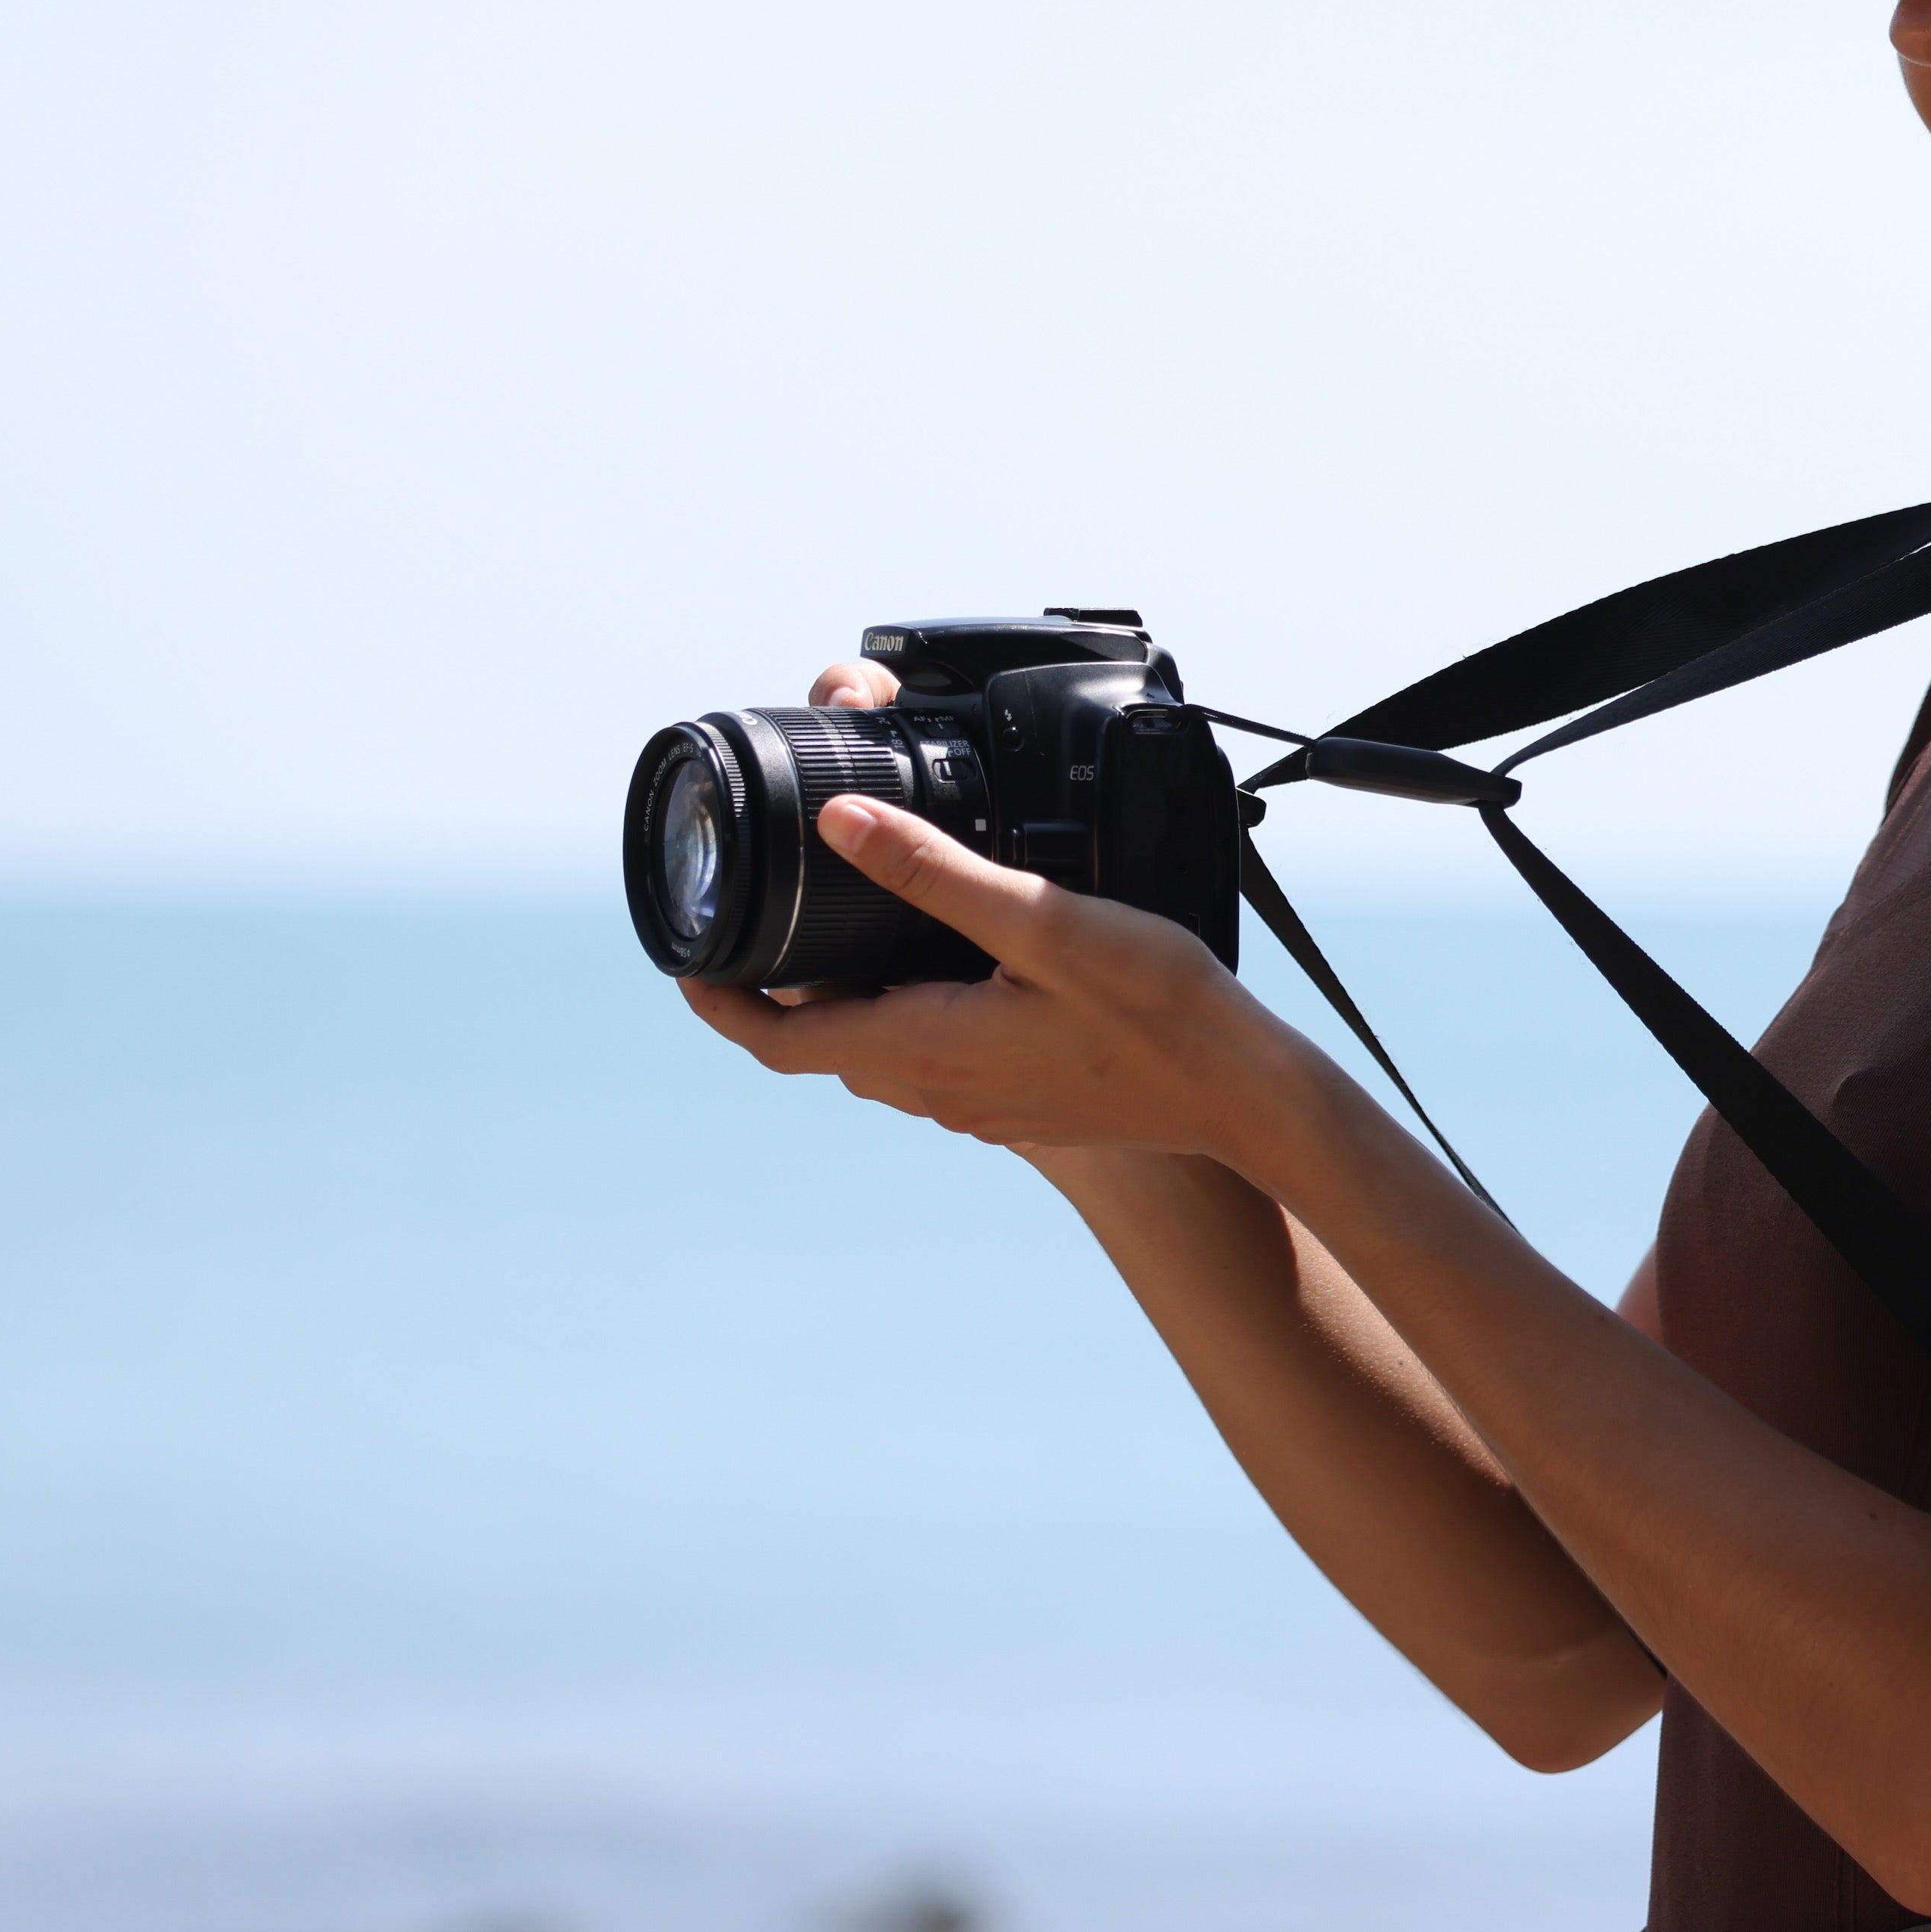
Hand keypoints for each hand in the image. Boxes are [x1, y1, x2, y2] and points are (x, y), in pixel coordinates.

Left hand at [683, 785, 1280, 1164]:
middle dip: (784, 989)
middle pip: (824, 1044)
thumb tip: (836, 826)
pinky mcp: (1021, 1103)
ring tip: (850, 932)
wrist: (1242, 1093)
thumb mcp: (1039, 922)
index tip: (688, 962)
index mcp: (921, 1049)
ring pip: (881, 1052)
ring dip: (851, 1003)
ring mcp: (980, 1105)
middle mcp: (938, 1090)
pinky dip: (911, 1014)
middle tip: (770, 920)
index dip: (719, 1005)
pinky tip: (952, 968)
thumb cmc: (1154, 1010)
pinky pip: (935, 1060)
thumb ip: (933, 873)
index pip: (778, 1041)